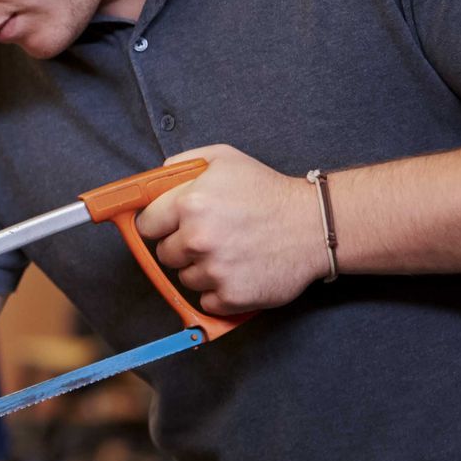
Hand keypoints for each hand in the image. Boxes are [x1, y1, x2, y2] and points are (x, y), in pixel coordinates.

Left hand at [135, 144, 325, 313]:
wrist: (314, 225)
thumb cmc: (268, 191)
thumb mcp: (223, 160)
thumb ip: (181, 166)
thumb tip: (150, 181)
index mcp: (189, 203)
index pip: (146, 226)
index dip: (159, 225)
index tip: (170, 226)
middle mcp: (197, 238)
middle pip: (164, 254)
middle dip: (181, 247)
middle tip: (210, 237)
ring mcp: (215, 270)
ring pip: (185, 278)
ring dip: (201, 269)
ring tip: (230, 252)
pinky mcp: (232, 296)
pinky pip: (206, 300)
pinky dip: (218, 292)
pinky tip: (238, 272)